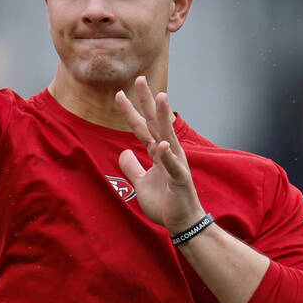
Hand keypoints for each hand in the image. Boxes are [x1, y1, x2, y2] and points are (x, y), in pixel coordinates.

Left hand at [115, 76, 205, 234]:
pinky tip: (162, 144)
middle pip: (154, 122)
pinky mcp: (180, 178)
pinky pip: (172, 165)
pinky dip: (167, 155)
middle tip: (139, 79)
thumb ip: (132, 167)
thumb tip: (122, 153)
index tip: (120, 94)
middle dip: (147, 101)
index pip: (142, 127)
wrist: (182, 222)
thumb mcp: (141, 183)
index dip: (130, 111)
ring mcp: (176, 163)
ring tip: (160, 97)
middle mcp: (168, 152)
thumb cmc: (165, 202)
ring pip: (168, 135)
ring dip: (164, 117)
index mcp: (158, 152)